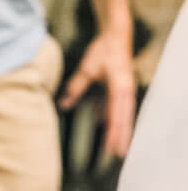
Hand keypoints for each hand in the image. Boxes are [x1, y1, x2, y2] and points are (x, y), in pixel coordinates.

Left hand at [58, 29, 135, 158]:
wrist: (116, 35)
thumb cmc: (103, 50)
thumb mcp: (87, 68)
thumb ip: (76, 87)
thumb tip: (64, 104)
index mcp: (119, 88)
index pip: (116, 116)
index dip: (114, 133)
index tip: (111, 148)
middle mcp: (126, 91)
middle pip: (125, 119)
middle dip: (122, 137)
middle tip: (119, 155)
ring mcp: (127, 89)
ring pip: (125, 115)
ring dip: (121, 131)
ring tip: (118, 147)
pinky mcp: (123, 88)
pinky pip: (120, 107)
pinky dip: (115, 118)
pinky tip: (103, 125)